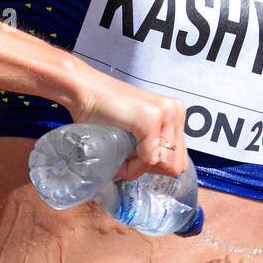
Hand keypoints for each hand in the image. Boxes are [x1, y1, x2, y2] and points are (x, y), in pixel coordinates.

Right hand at [63, 64, 187, 181]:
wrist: (84, 91)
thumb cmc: (105, 110)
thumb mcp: (140, 128)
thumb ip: (155, 143)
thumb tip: (163, 170)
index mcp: (176, 112)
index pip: (179, 158)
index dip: (155, 167)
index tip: (136, 160)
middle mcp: (175, 111)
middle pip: (175, 164)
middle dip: (149, 169)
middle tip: (128, 160)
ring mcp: (165, 114)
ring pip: (163, 165)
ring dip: (139, 168)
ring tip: (122, 155)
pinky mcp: (151, 120)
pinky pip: (148, 159)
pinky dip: (131, 166)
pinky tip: (119, 156)